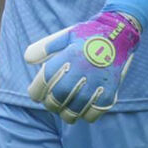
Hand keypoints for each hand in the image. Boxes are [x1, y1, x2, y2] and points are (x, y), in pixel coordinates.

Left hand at [24, 10, 140, 123]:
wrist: (119, 32)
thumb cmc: (88, 35)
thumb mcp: (66, 34)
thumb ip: (45, 46)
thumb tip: (27, 59)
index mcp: (69, 54)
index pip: (46, 79)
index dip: (36, 91)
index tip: (35, 95)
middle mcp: (83, 68)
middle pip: (59, 96)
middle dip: (51, 104)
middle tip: (50, 103)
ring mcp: (98, 80)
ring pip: (76, 108)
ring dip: (67, 113)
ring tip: (64, 111)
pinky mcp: (111, 89)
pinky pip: (95, 111)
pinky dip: (86, 115)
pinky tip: (82, 111)